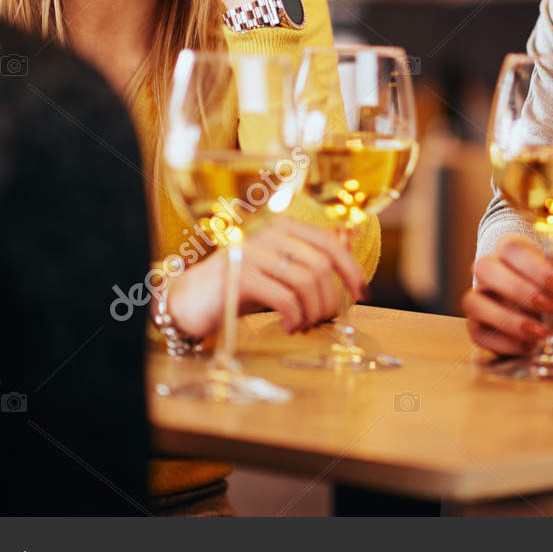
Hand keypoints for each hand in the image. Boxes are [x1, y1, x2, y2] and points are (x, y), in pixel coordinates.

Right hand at [166, 219, 367, 336]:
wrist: (190, 301)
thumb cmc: (241, 287)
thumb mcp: (279, 270)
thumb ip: (309, 258)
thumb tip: (350, 246)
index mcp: (280, 225)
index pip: (329, 242)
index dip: (351, 269)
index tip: (362, 293)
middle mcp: (266, 231)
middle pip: (320, 265)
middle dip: (329, 299)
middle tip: (323, 319)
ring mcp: (251, 251)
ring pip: (305, 282)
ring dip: (312, 311)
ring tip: (303, 324)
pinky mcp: (239, 275)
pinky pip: (284, 298)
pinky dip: (294, 317)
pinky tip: (289, 326)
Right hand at [462, 236, 552, 355]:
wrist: (548, 321)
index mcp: (510, 252)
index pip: (511, 248)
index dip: (536, 267)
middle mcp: (488, 272)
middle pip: (484, 268)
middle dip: (519, 290)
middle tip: (550, 307)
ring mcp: (478, 299)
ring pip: (473, 302)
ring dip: (508, 320)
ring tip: (538, 332)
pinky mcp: (476, 327)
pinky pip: (478, 334)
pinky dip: (505, 343)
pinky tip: (528, 345)